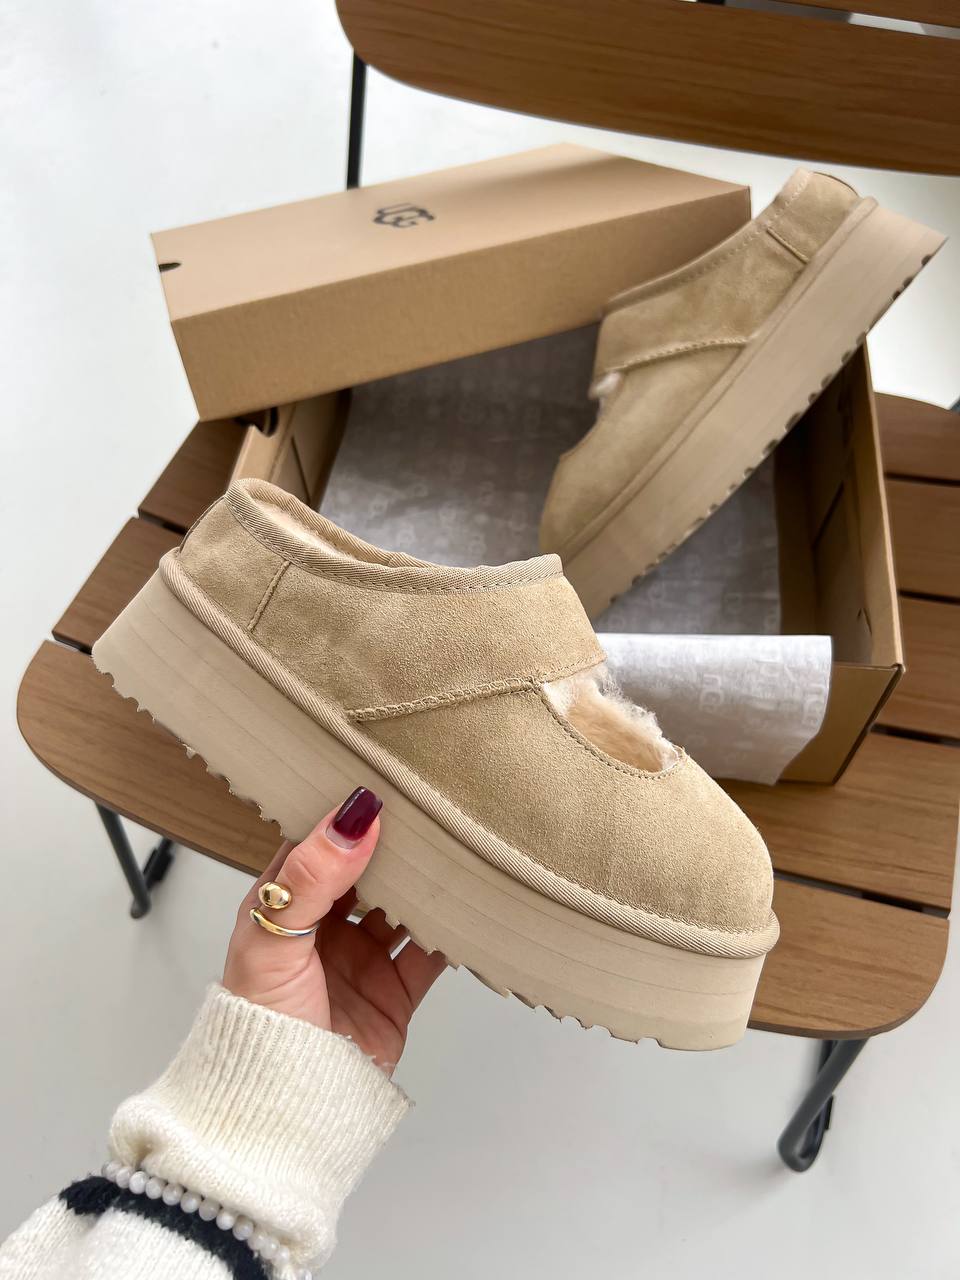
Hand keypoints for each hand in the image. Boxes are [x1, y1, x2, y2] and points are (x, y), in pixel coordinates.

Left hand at [223, 787, 445, 1073]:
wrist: (283, 1112)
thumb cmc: (256, 1026)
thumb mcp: (273, 939)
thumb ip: (313, 876)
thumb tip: (354, 818)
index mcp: (284, 906)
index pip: (318, 844)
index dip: (344, 814)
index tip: (380, 780)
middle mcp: (324, 928)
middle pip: (367, 872)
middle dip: (393, 844)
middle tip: (428, 807)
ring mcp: (361, 960)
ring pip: (403, 906)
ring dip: (425, 883)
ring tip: (454, 849)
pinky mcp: (394, 994)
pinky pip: (430, 952)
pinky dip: (451, 931)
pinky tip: (467, 907)